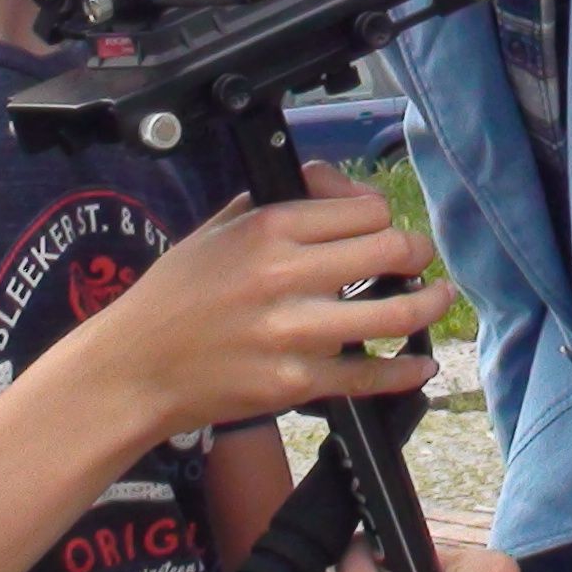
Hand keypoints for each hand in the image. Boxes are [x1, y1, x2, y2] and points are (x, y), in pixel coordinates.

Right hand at [68, 163, 449, 439]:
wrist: (132, 370)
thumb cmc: (171, 298)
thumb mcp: (217, 229)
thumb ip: (279, 204)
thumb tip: (337, 188)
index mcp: (268, 230)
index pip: (363, 209)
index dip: (382, 214)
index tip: (383, 225)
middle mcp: (286, 277)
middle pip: (389, 250)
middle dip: (415, 252)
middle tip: (420, 258)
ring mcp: (294, 334)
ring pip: (392, 311)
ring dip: (428, 303)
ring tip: (438, 297)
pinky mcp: (295, 383)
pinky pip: (368, 374)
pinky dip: (403, 369)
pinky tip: (420, 363)